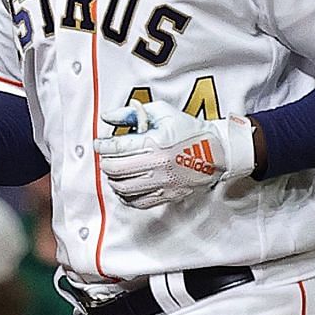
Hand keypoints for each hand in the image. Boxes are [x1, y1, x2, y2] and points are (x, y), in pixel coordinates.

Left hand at [93, 98, 255, 209]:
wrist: (216, 151)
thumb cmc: (188, 129)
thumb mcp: (162, 112)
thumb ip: (132, 113)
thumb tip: (107, 118)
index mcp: (155, 142)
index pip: (116, 147)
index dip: (102, 146)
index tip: (99, 144)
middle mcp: (158, 165)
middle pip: (116, 169)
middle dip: (105, 163)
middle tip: (105, 159)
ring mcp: (163, 182)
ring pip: (123, 187)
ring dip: (113, 180)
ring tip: (114, 172)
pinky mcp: (167, 195)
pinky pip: (138, 202)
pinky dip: (125, 196)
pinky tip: (124, 188)